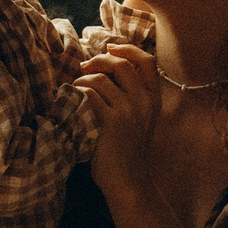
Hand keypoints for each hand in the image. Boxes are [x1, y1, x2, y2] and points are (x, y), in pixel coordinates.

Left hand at [75, 43, 160, 203]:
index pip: (146, 61)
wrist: (128, 180)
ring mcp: (129, 111)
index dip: (127, 49)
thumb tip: (104, 68)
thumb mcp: (139, 119)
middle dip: (99, 60)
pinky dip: (78, 93)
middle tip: (85, 67)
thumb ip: (130, 95)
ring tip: (76, 87)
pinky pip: (90, 95)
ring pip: (102, 79)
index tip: (110, 47)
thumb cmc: (127, 150)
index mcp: (153, 99)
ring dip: (84, 79)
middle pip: (121, 64)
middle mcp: (144, 102)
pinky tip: (73, 100)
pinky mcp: (111, 122)